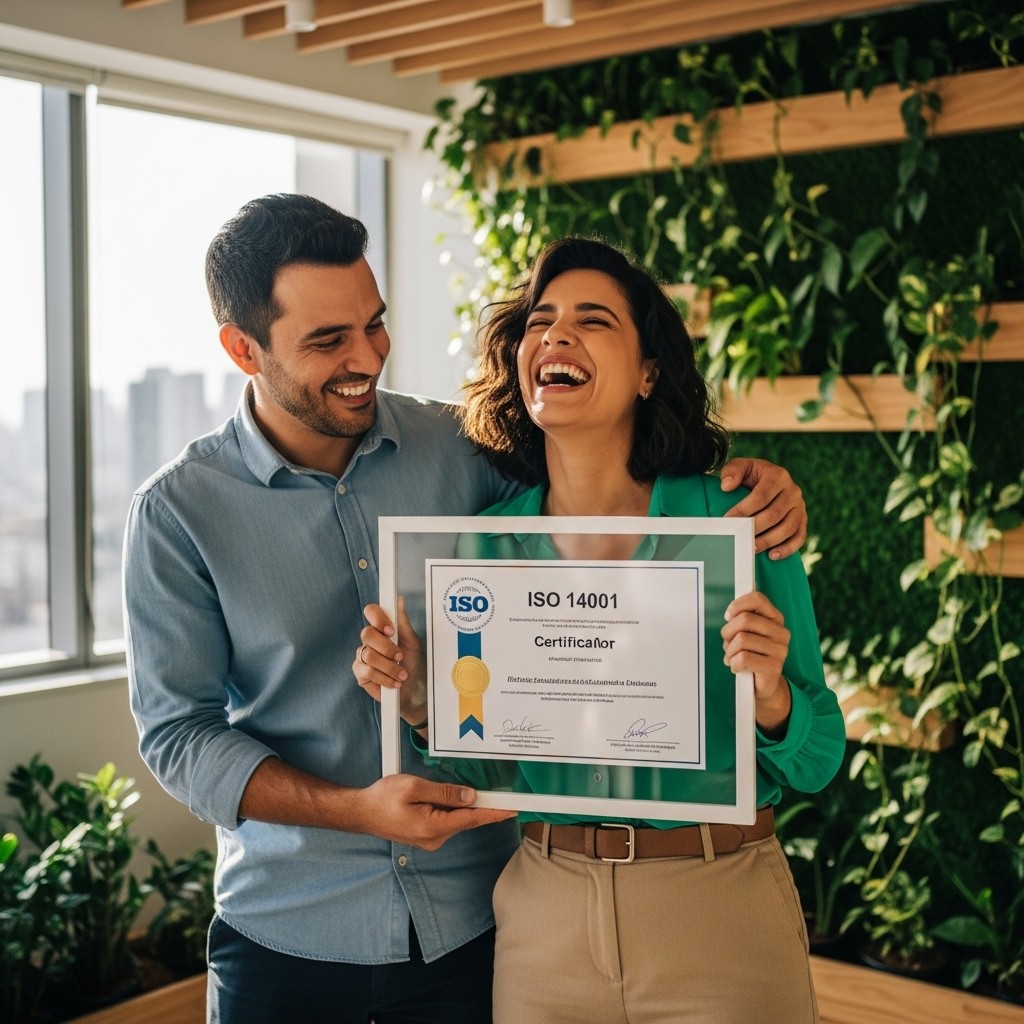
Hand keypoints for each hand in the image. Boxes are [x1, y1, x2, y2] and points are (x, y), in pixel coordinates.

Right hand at [353, 774, 515, 850]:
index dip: (495, 813)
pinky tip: (446, 799)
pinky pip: (447, 821)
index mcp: (433, 827)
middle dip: (479, 804)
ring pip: (456, 819)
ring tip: (451, 790)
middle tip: (496, 791)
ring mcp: (431, 840)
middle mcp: (435, 839)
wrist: (361, 812)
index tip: (514, 809)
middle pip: (466, 819)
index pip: (472, 818)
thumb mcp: (414, 788)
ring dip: (461, 805)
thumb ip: (444, 792)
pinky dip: (452, 810)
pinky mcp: (427, 836)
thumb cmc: (383, 798)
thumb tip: (470, 796)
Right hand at [354, 598, 426, 725]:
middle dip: (386, 647)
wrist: (416, 691)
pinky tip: (393, 682)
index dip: (378, 618)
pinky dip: (384, 678)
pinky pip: (367, 671)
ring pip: (368, 654)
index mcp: (382, 629)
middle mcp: (370, 641)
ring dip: (389, 666)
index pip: (371, 612)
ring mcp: (363, 656)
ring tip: (402, 674)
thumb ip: (403, 622)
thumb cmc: (415, 665)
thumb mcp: (413, 642)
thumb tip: (398, 599)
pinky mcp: (360, 674)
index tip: (391, 630)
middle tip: (400, 656)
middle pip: (366, 633)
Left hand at [720, 456, 806, 558]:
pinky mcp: (803, 520)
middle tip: (738, 537)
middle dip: (754, 528)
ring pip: (788, 528)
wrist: (767, 480)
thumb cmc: (751, 476)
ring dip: (769, 540)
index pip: (761, 496)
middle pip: (774, 514)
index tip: (728, 520)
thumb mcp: (741, 467)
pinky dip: (787, 548)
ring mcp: (800, 507)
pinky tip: (772, 555)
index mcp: (778, 476)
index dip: (744, 510)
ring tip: (752, 548)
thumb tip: (726, 486)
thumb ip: (732, 472)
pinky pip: (799, 537)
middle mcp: (793, 491)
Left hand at [721, 591, 791, 735]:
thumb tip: (730, 614)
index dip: (738, 605)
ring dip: (729, 651)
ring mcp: (780, 651)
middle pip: (745, 620)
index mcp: (776, 620)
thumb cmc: (751, 656)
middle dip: (728, 632)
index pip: (758, 599)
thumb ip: (742, 620)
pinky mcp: (773, 667)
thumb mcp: (747, 634)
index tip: (728, 616)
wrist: (762, 687)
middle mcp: (781, 633)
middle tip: (727, 643)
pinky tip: (737, 667)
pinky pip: (743, 658)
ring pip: (741, 640)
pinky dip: (733, 663)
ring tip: (732, 658)